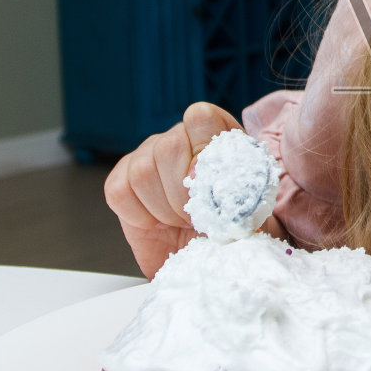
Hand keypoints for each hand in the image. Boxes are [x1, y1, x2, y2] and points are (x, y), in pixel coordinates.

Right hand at [104, 101, 240, 277]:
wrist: (209, 253)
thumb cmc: (232, 225)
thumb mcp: (252, 207)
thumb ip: (240, 190)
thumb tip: (202, 179)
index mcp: (216, 134)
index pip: (200, 117)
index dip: (203, 153)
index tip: (210, 188)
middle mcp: (179, 138)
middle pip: (168, 147)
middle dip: (183, 193)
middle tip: (196, 217)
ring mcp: (146, 156)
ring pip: (142, 170)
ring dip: (163, 208)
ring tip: (179, 221)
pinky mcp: (122, 180)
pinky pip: (118, 190)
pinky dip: (139, 215)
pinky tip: (157, 222)